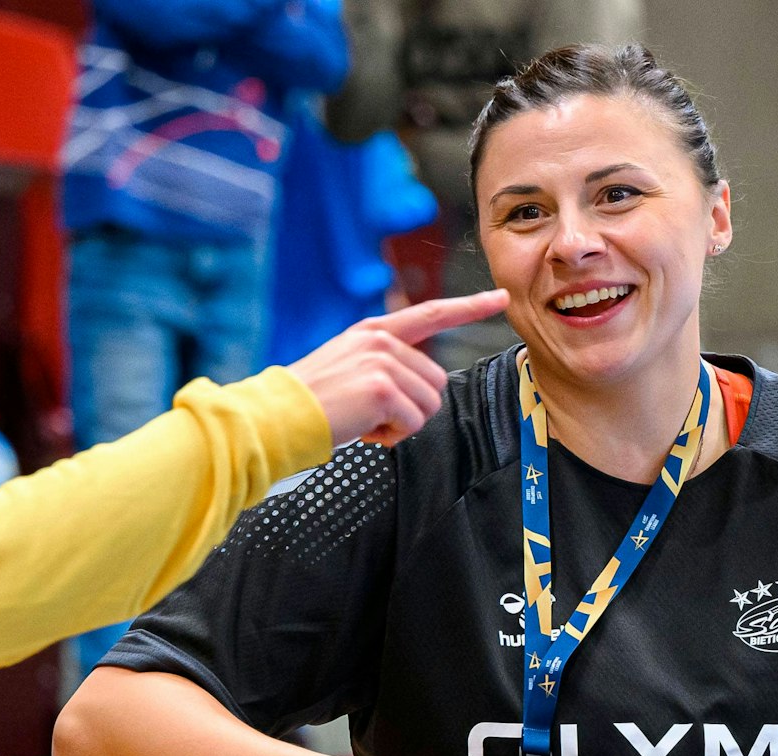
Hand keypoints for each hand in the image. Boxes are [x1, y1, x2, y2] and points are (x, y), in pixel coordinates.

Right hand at [287, 289, 508, 445]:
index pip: (431, 313)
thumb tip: (419, 386)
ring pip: (428, 404)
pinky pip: (413, 423)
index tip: (500, 298)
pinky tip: (363, 427)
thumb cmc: (311, 402)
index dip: (469, 306)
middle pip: (436, 381)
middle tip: (372, 414)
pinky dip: (391, 436)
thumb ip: (385, 364)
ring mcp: (382, 361)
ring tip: (364, 419)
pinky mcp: (382, 387)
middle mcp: (380, 340)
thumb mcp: (349, 367)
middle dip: (412, 408)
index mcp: (374, 332)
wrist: (277, 416)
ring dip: (402, 423)